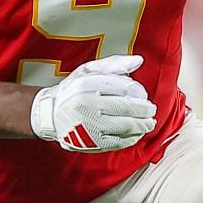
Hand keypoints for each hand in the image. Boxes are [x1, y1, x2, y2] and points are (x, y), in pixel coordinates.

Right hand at [30, 54, 156, 152]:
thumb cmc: (72, 90)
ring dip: (141, 126)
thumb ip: (114, 64)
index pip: (122, 88)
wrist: (50, 114)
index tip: (144, 96)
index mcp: (87, 85)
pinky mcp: (90, 142)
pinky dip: (131, 138)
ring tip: (149, 123)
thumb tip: (139, 60)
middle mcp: (87, 105)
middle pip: (125, 108)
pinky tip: (137, 134)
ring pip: (124, 127)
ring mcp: (89, 126)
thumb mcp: (89, 70)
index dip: (138, 92)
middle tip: (152, 110)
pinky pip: (117, 142)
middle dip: (144, 110)